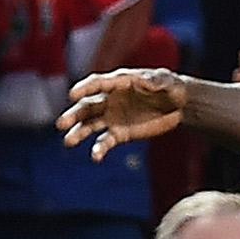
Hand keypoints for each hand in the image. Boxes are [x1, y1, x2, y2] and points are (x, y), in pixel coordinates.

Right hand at [58, 69, 188, 160]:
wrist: (178, 106)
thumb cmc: (170, 87)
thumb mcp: (166, 81)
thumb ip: (155, 81)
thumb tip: (147, 81)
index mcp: (117, 82)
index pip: (96, 84)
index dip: (84, 88)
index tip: (72, 95)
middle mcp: (109, 99)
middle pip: (87, 106)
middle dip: (74, 115)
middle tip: (61, 124)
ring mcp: (112, 117)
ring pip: (90, 125)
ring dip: (78, 132)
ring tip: (68, 141)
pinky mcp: (120, 133)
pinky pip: (106, 141)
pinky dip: (100, 149)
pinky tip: (95, 157)